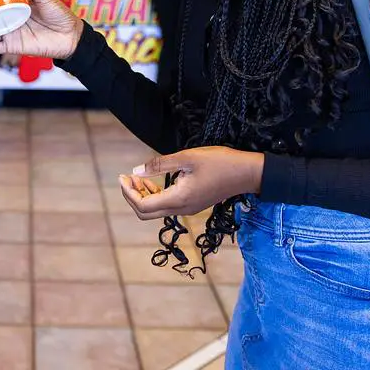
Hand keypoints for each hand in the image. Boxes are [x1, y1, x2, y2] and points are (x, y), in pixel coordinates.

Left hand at [117, 147, 264, 219]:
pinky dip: (155, 195)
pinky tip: (153, 180)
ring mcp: (188, 209)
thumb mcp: (187, 157)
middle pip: (146, 213)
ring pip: (156, 210)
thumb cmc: (220, 162)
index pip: (142, 206)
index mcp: (178, 199)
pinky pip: (167, 205)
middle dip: (132, 196)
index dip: (128, 193)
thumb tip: (136, 170)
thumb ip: (159, 165)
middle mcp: (181, 209)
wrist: (247, 173)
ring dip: (143, 195)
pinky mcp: (193, 205)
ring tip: (137, 176)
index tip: (122, 176)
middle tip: (125, 178)